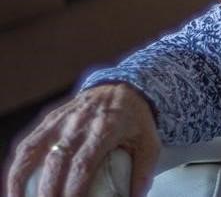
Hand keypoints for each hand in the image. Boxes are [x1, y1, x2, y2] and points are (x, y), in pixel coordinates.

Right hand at [6, 84, 159, 196]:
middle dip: (49, 191)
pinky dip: (17, 166)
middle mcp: (79, 124)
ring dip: (22, 180)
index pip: (83, 164)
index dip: (73, 189)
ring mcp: (61, 120)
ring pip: (33, 151)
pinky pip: (28, 144)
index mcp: (106, 129)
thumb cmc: (135, 120)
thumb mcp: (150, 142)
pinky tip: (16, 185)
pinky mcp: (49, 120)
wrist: (123, 88)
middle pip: (56, 162)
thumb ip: (143, 172)